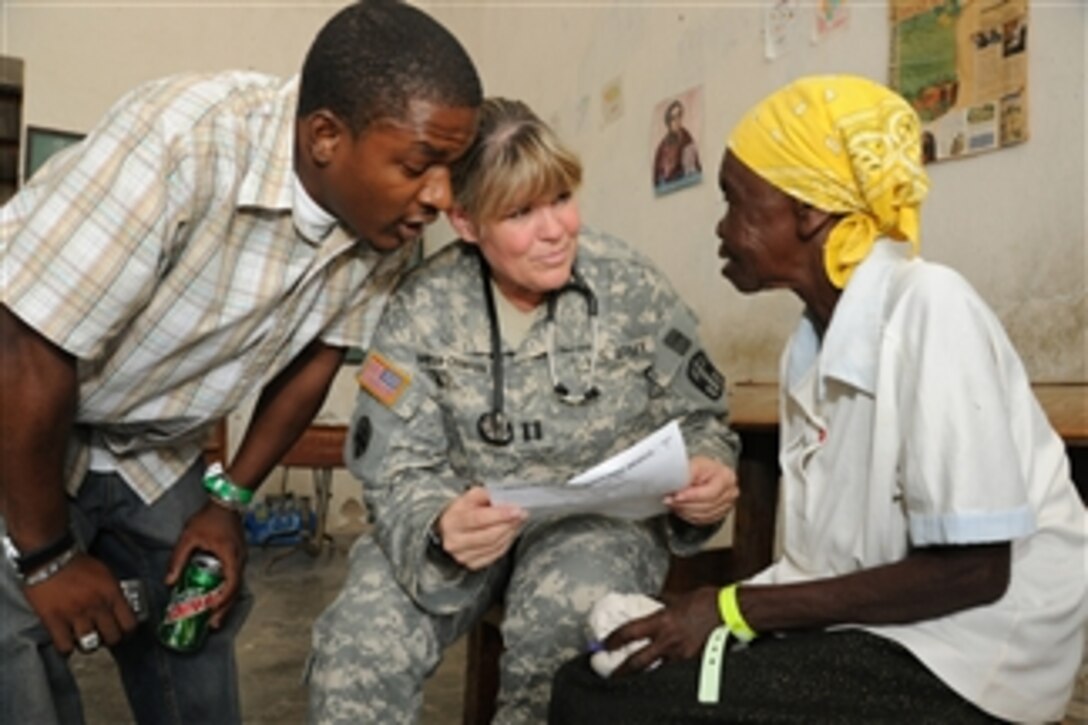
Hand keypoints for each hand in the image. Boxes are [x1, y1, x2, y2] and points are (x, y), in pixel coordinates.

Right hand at [23, 553, 137, 654]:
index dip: (128, 632)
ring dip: (89, 645)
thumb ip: (114, 593)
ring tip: (85, 639)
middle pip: (112, 637)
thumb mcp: (106, 574)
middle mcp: (97, 606)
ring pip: (90, 645)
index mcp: (112, 594)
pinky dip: (66, 648)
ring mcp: (75, 615)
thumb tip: (122, 609)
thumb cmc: (79, 565)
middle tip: (103, 636)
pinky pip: (65, 647)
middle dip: (109, 639)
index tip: (124, 632)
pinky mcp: (54, 621)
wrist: (50, 558)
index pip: (130, 624)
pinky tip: (67, 640)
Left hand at [166, 502, 246, 627]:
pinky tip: (217, 596)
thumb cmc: (209, 517)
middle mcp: (240, 560)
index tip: (211, 611)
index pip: (231, 584)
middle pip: (235, 590)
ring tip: (214, 616)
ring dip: (226, 601)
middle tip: (213, 624)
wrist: (226, 502)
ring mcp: (241, 558)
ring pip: (236, 585)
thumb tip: (169, 581)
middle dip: (224, 609)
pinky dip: (227, 590)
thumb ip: (178, 559)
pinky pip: (235, 578)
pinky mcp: (238, 556)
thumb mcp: (189, 537)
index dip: (222, 600)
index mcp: (231, 556)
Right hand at [435, 486, 525, 570]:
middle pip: (489, 535)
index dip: (499, 515)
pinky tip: (509, 533)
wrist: (449, 529)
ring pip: (495, 546)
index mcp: (453, 521)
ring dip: (510, 533)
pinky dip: (506, 543)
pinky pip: (496, 554)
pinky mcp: (472, 564)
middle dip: (509, 524)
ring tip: (517, 522)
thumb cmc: (462, 512)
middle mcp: (455, 541)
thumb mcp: (469, 497)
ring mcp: (463, 555)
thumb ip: (485, 495)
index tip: (516, 511)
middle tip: (521, 515)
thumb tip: (504, 498)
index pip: (478, 519)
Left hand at [606, 586, 720, 675]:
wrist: (731, 612)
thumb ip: (662, 604)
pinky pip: (672, 668)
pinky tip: (660, 669)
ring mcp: (680, 654)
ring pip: (655, 669)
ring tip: (633, 675)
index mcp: (662, 621)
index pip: (629, 633)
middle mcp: (668, 640)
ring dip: (643, 672)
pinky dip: (663, 668)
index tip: (604, 644)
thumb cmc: (707, 601)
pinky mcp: (692, 661)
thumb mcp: (678, 598)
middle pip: (637, 662)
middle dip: (621, 671)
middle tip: (610, 674)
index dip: (613, 640)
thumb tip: (650, 603)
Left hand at [665, 456, 738, 525]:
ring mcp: (727, 505)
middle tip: (670, 500)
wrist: (709, 473)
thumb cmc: (704, 467)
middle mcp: (730, 493)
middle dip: (685, 504)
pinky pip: (703, 520)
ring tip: (673, 504)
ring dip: (685, 511)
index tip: (677, 496)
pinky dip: (689, 516)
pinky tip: (681, 509)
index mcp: (727, 478)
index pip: (710, 493)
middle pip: (706, 505)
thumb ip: (688, 473)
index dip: (692, 496)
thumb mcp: (696, 463)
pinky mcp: (720, 514)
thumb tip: (676, 481)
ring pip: (703, 515)